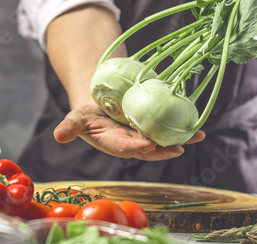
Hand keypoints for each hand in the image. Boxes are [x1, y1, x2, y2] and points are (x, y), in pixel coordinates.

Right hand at [53, 104, 205, 160]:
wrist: (100, 106)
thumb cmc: (88, 114)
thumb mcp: (77, 118)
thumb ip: (70, 127)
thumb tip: (58, 136)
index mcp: (114, 144)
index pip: (125, 148)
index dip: (135, 147)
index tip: (145, 145)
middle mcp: (132, 143)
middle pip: (149, 148)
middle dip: (164, 149)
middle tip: (178, 147)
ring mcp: (144, 136)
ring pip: (163, 140)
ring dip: (179, 139)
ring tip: (196, 136)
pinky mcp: (152, 128)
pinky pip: (168, 130)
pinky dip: (182, 129)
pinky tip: (198, 129)